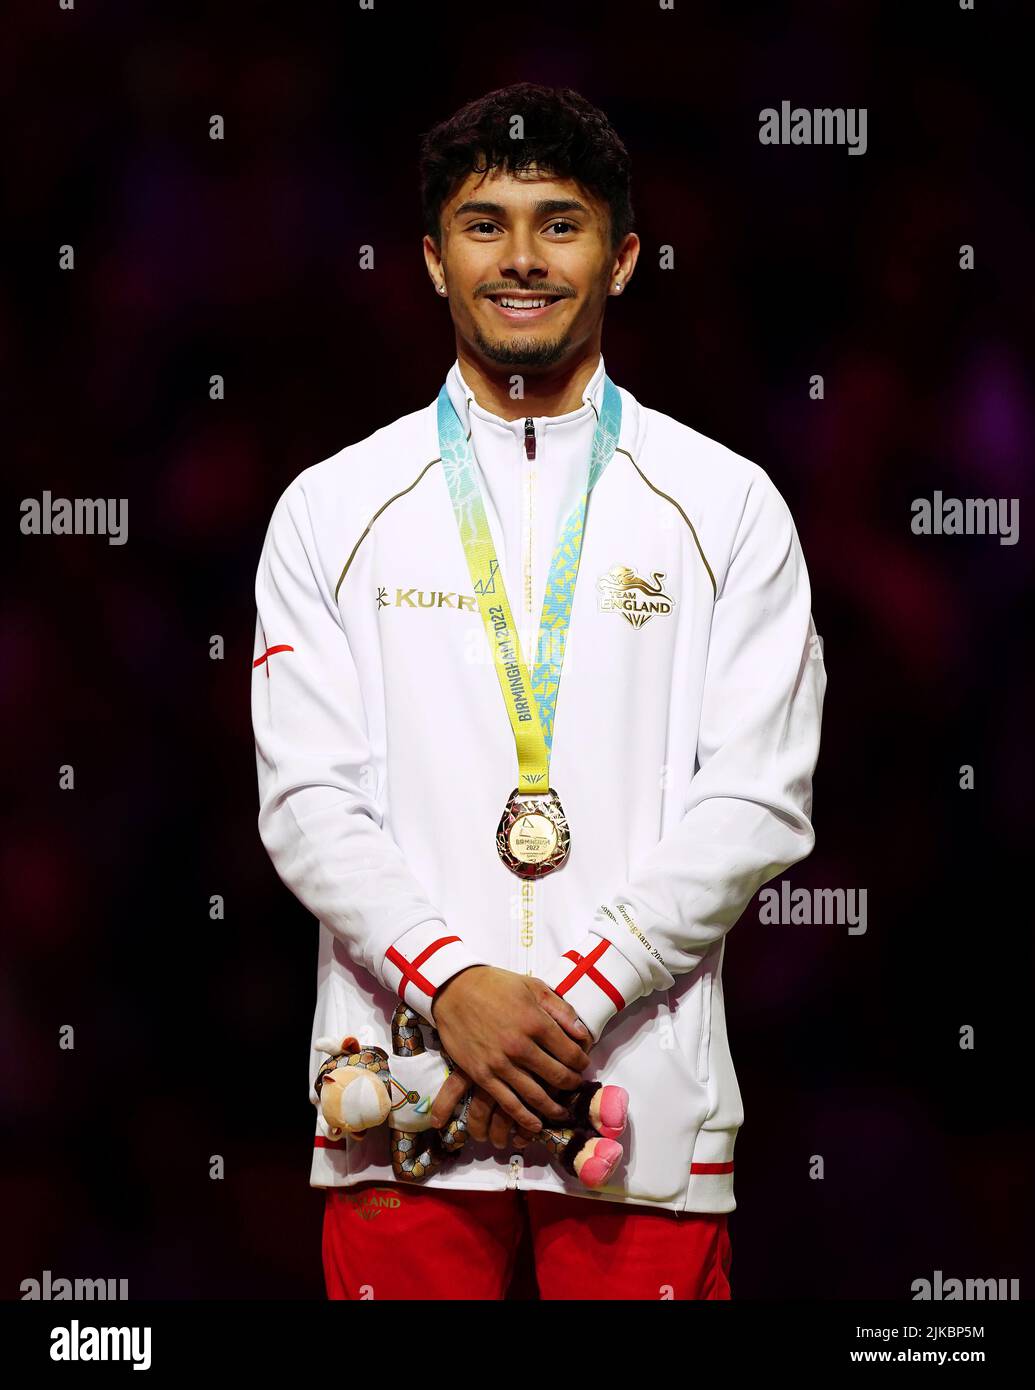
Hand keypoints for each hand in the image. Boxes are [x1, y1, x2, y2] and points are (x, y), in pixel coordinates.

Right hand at [427, 967, 591, 1134]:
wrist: (454, 990)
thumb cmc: (496, 986)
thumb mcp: (533, 986)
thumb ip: (561, 1009)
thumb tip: (583, 1034)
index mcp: (536, 1022)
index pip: (571, 1053)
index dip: (582, 1063)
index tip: (583, 1066)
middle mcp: (520, 1046)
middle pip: (557, 1076)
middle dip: (571, 1085)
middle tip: (574, 1087)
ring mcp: (500, 1063)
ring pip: (535, 1095)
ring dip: (552, 1107)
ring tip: (561, 1112)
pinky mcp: (482, 1075)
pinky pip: (507, 1103)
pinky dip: (524, 1117)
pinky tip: (535, 1124)